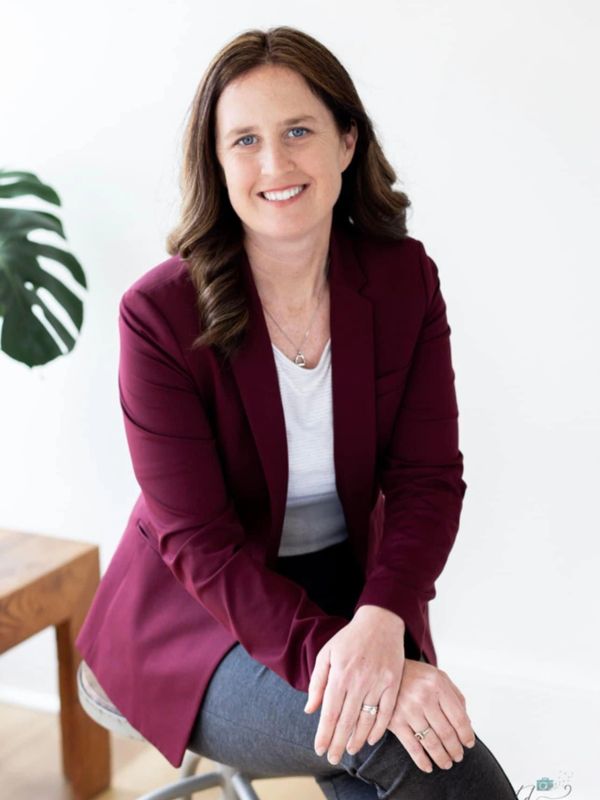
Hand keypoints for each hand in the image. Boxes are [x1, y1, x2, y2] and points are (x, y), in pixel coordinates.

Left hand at [304, 605, 405, 763]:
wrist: (379, 622)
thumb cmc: (349, 639)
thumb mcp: (327, 654)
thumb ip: (318, 682)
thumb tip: (310, 710)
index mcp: (340, 674)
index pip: (330, 712)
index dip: (325, 734)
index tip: (319, 750)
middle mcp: (358, 680)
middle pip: (347, 720)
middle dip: (338, 743)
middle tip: (332, 759)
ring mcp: (378, 682)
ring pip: (366, 719)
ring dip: (357, 739)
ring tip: (349, 751)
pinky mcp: (393, 682)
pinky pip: (386, 711)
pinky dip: (378, 728)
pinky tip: (370, 739)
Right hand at [385, 658, 475, 771]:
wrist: (383, 671)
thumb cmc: (416, 676)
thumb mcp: (438, 676)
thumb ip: (455, 696)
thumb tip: (468, 724)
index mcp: (437, 684)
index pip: (459, 717)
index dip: (466, 734)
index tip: (469, 744)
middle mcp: (423, 697)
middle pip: (446, 732)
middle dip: (455, 749)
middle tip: (458, 757)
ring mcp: (408, 710)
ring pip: (431, 742)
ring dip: (442, 757)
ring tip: (446, 763)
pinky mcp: (394, 721)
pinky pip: (412, 747)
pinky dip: (422, 761)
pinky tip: (428, 767)